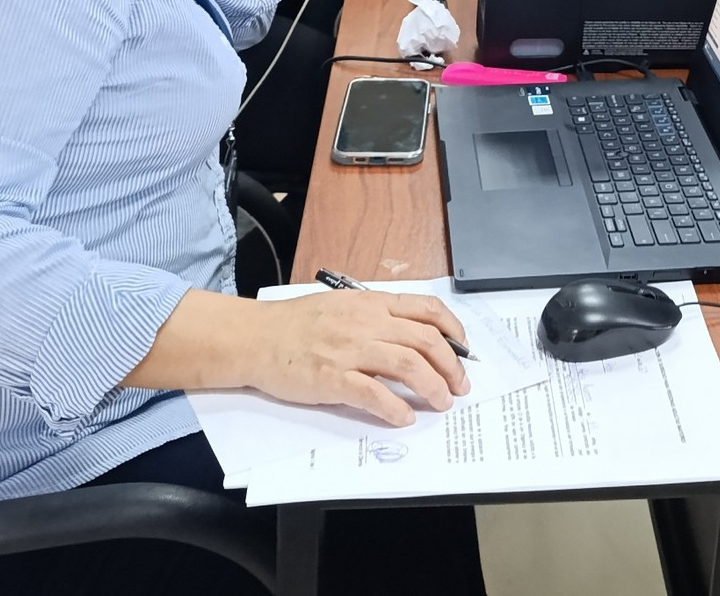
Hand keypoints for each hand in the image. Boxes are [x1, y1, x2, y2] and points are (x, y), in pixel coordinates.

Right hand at [248, 290, 470, 425]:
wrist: (255, 337)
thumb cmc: (296, 323)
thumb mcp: (342, 306)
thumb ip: (376, 316)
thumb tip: (411, 335)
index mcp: (372, 304)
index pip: (427, 309)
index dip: (454, 330)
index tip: (464, 349)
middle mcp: (367, 323)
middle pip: (426, 340)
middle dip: (451, 366)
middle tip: (460, 386)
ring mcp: (350, 350)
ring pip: (408, 365)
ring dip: (433, 387)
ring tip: (442, 403)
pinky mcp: (332, 378)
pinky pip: (374, 393)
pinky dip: (396, 407)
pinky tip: (405, 417)